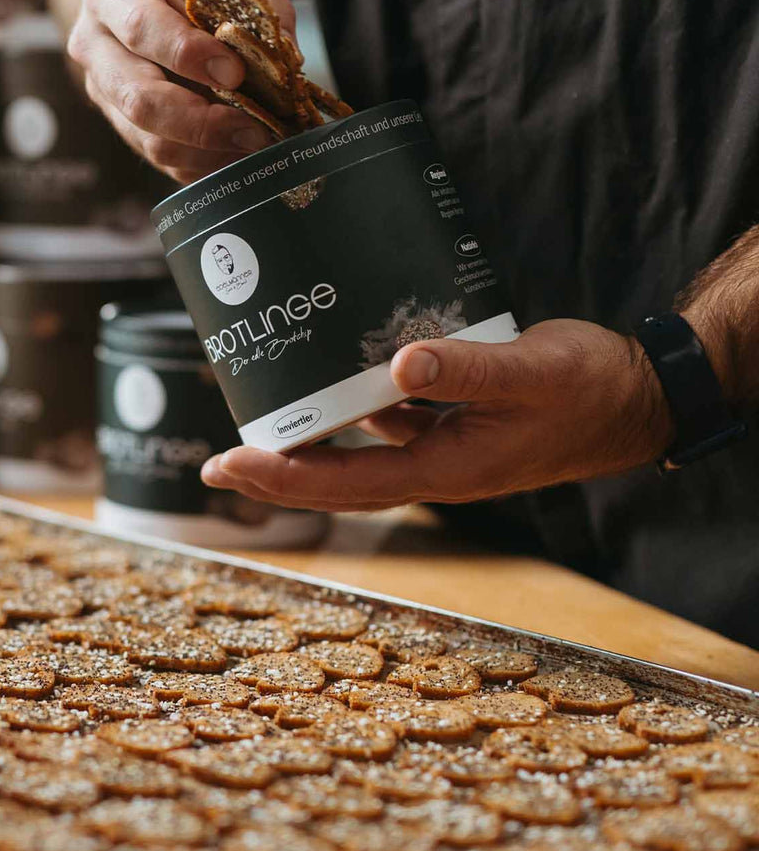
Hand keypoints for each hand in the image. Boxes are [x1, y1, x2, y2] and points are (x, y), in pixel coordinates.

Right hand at [67, 0, 293, 182]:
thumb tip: (282, 56)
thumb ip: (254, 2)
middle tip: (254, 127)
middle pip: (139, 99)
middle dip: (201, 122)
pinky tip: (240, 152)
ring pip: (149, 140)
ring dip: (209, 150)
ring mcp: (105, 94)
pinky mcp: (124, 127)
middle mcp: (96, 48)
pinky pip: (164, 161)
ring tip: (256, 141)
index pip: (140, 29)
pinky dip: (206, 164)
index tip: (235, 72)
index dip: (188, 56)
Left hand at [201, 320, 676, 511]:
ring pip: (358, 455)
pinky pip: (387, 427)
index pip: (347, 485)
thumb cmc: (588, 389)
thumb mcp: (531, 372)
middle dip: (276, 474)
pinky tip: (329, 382)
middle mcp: (436, 469)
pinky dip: (351, 412)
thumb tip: (398, 365)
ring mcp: (443, 450)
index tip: (226, 468)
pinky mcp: (453, 425)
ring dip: (308, 445)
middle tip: (217, 463)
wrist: (634, 397)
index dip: (282, 479)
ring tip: (258, 423)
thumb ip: (467, 368)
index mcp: (447, 470)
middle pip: (338, 482)